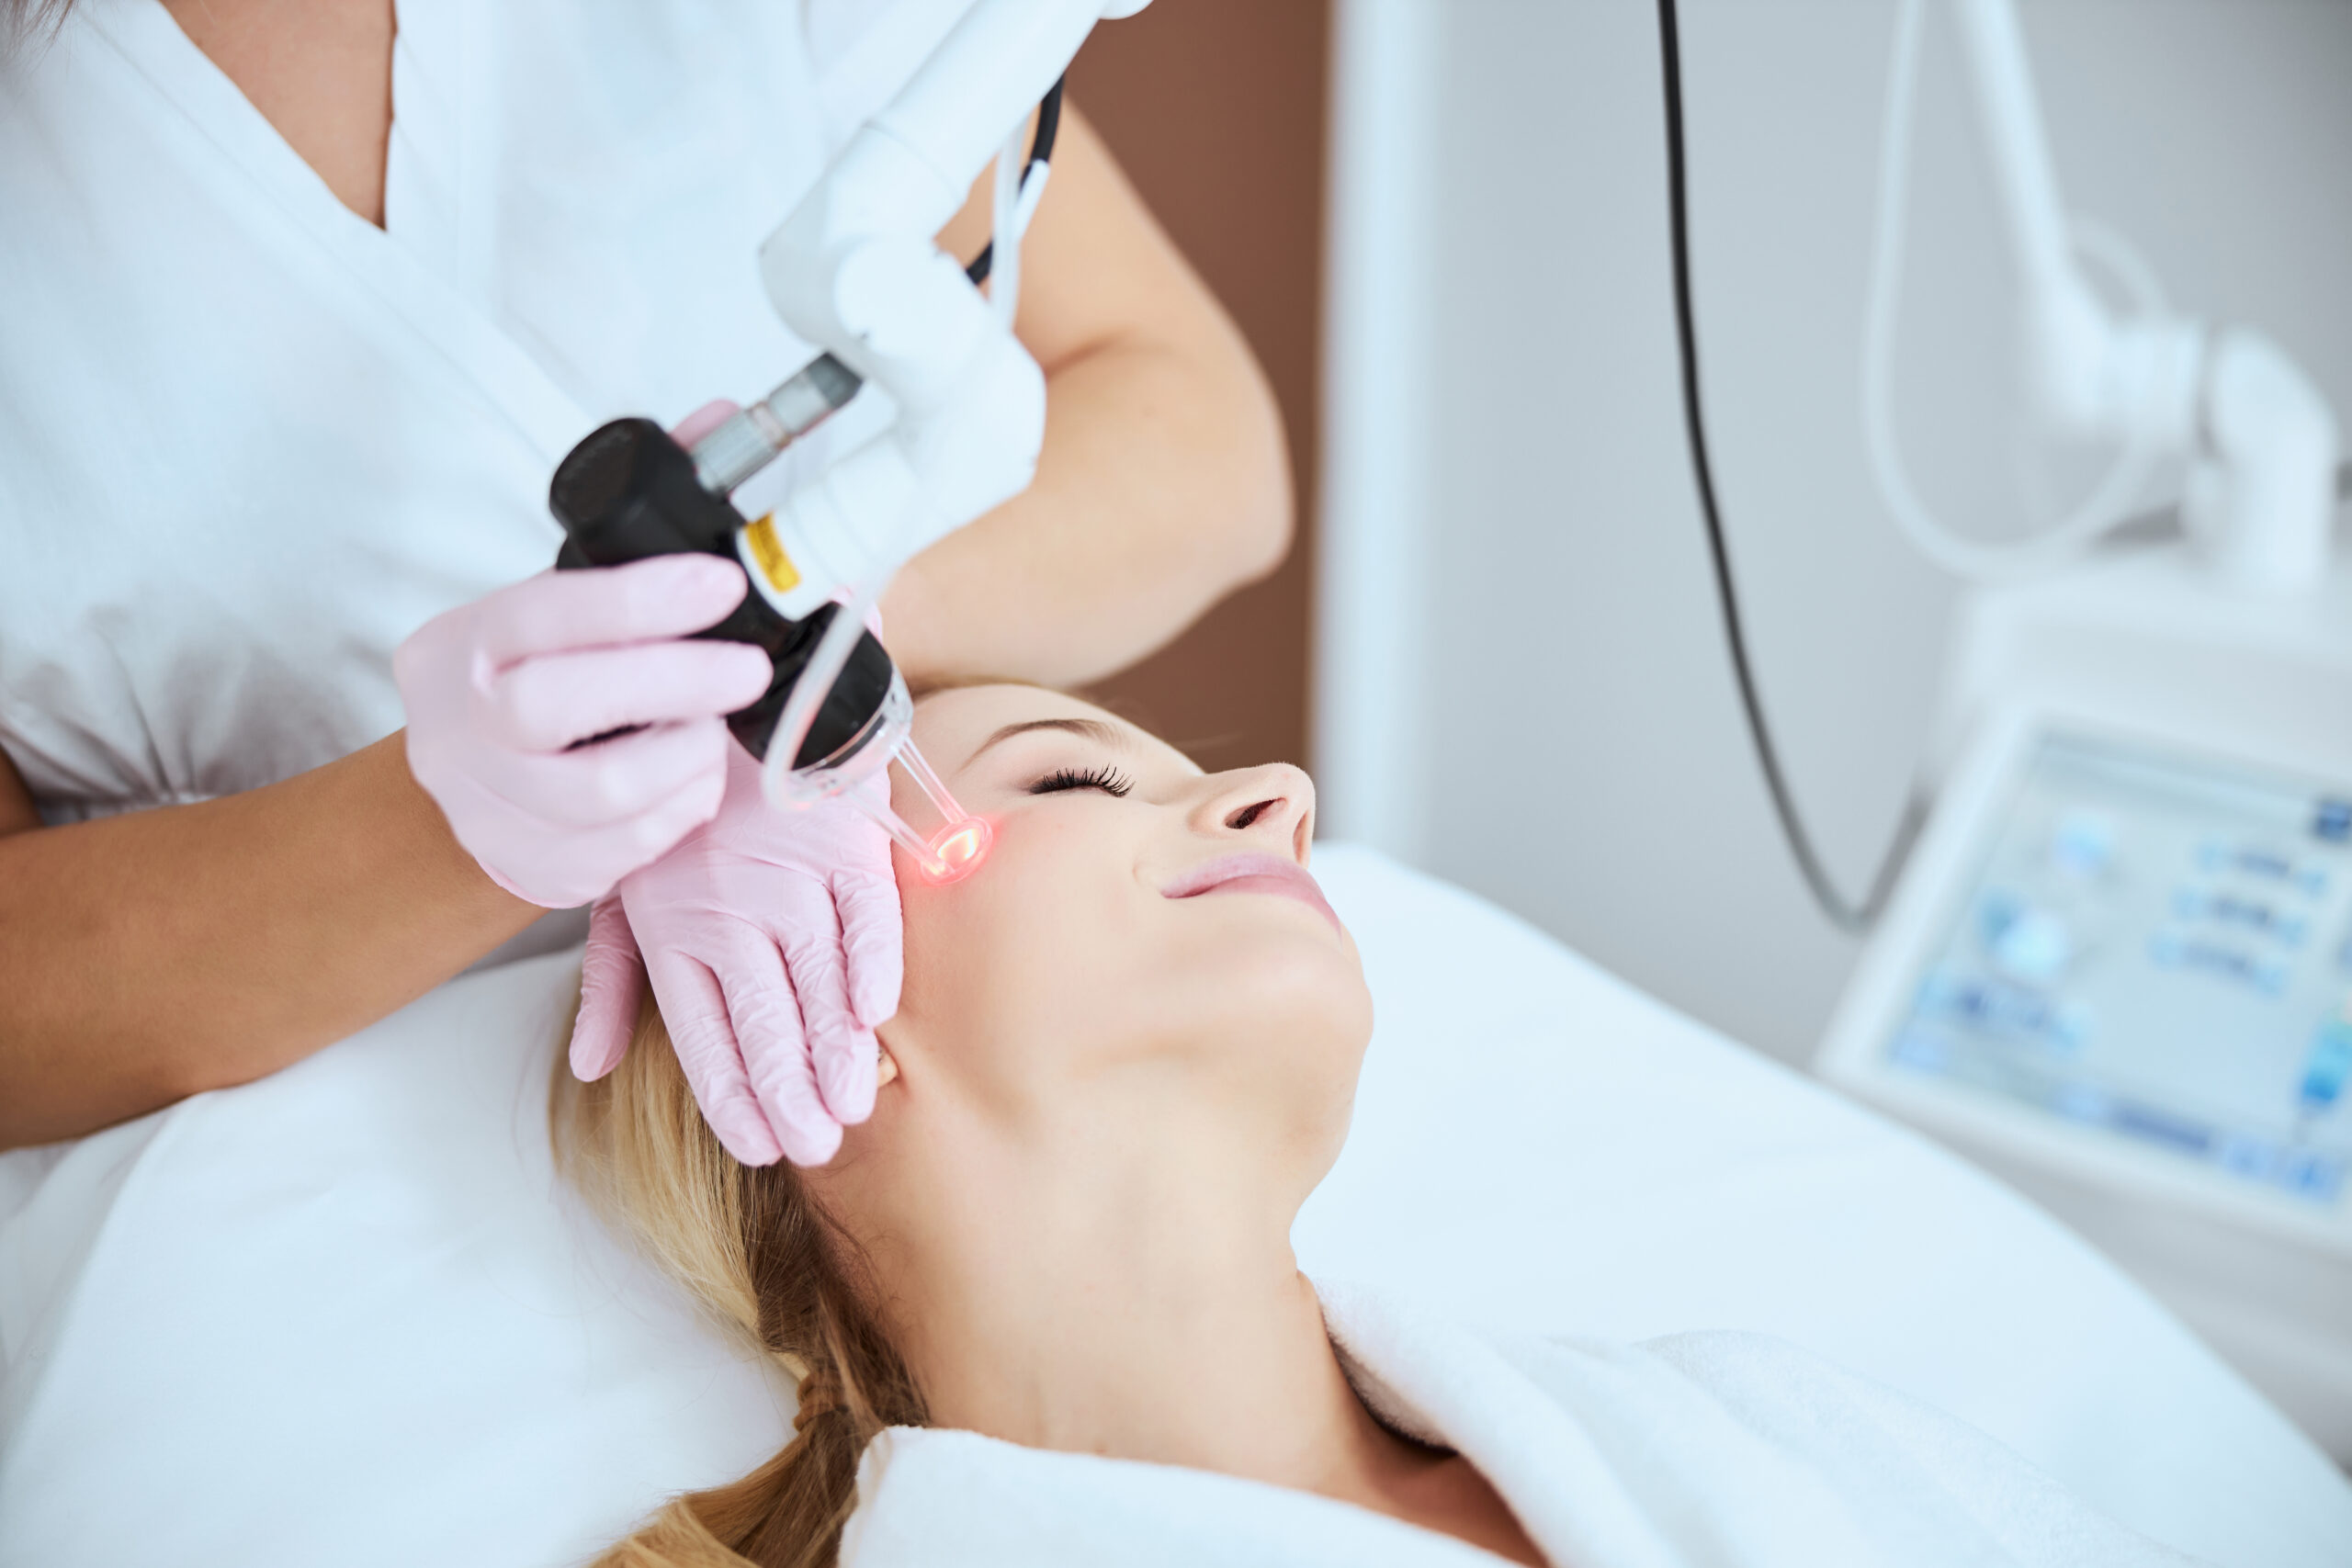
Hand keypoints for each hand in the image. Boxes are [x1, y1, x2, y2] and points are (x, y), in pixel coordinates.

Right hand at [394, 556, 772, 907]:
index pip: (541, 615)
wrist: (463, 758)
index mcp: (468, 644)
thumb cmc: (529, 675)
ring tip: (711, 730)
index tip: (720, 587)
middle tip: (747, 670)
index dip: (636, 601)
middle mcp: (462, 727)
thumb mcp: (548, 623)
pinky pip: (626, 847)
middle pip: (558, 707)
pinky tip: (692, 779)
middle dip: (674, 684)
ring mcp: (484, 807)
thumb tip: (723, 595)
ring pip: (604, 792)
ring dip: (689, 756)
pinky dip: (681, 808)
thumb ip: (616, 612)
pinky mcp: (527, 866)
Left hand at [568, 743, 901, 1166]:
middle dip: (790, 1090)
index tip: (761, 1145)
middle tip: (815, 1144)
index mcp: (670, 931)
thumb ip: (611, 981)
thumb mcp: (619, 887)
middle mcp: (729, 911)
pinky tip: (875, 1011)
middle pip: (765, 1017)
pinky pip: (865, 910)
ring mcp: (789, 876)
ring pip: (817, 977)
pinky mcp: (844, 840)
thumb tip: (589, 1067)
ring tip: (850, 1104)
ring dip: (835, 1045)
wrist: (730, 696)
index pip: (706, 1035)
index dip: (734, 1095)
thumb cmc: (675, 809)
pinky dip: (871, 958)